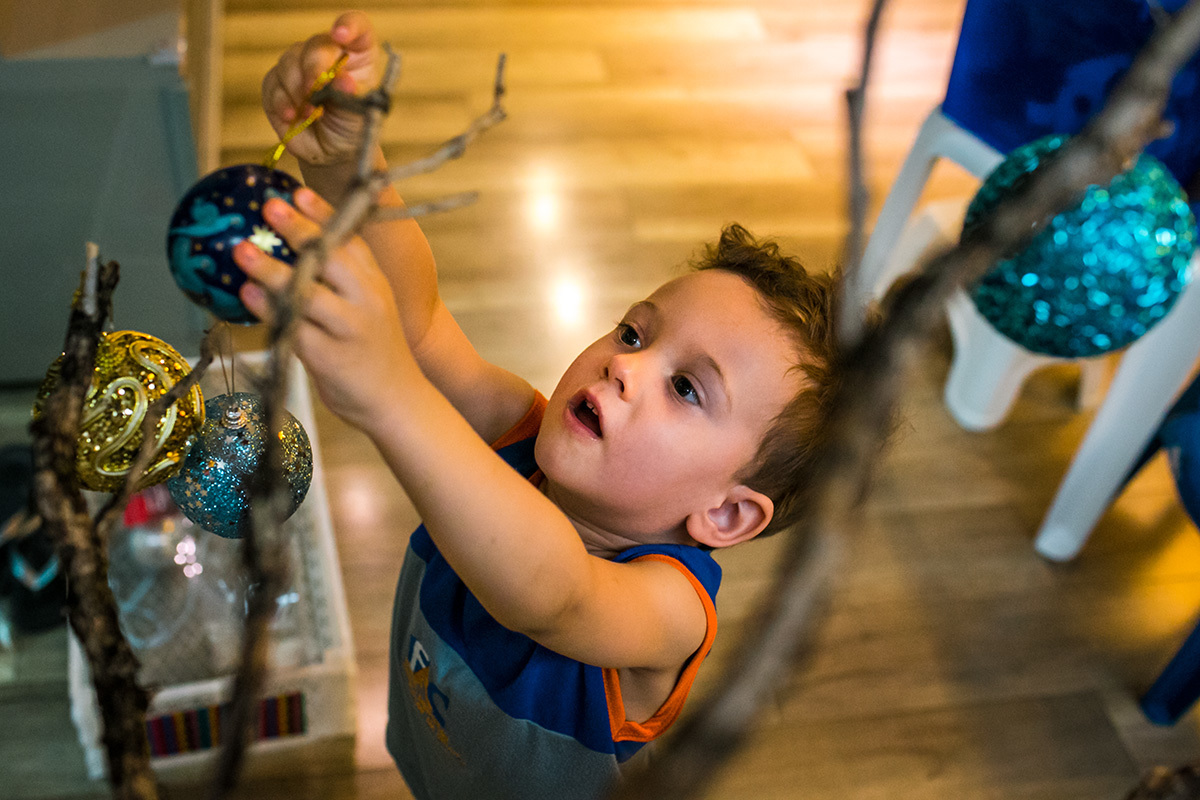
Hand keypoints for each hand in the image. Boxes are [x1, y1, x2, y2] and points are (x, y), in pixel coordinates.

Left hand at [233, 189, 414, 428]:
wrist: (398, 401)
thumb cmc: (374, 350)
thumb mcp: (370, 306)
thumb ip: (343, 280)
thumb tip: (298, 247)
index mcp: (375, 284)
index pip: (351, 240)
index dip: (324, 215)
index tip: (297, 193)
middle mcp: (365, 302)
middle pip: (331, 259)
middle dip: (299, 230)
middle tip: (268, 209)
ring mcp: (348, 330)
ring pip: (307, 293)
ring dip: (272, 270)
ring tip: (242, 251)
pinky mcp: (330, 358)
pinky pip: (293, 329)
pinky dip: (267, 310)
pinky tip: (248, 296)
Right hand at [261, 11, 380, 166]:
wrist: (332, 151)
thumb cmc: (352, 127)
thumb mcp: (360, 115)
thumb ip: (352, 98)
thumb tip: (343, 82)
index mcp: (357, 54)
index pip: (357, 26)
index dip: (348, 25)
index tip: (341, 34)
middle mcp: (327, 54)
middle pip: (316, 45)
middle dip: (313, 66)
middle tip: (315, 89)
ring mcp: (299, 66)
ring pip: (289, 61)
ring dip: (297, 89)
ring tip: (310, 113)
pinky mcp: (277, 83)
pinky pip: (272, 84)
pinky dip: (281, 102)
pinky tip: (292, 116)